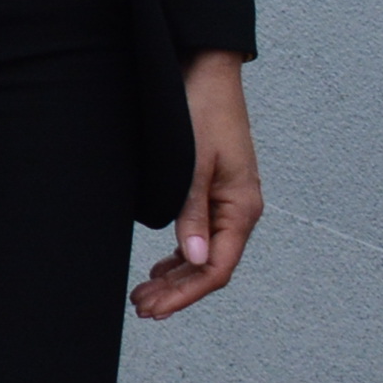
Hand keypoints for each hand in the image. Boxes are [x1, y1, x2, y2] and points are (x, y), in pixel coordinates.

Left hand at [135, 51, 259, 317]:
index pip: (216, 269)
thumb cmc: (201, 112)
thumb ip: (193, 213)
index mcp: (241, 209)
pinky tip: (161, 266)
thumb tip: (196, 260)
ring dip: (175, 277)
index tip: (155, 309)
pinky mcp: (214, 192)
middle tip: (141, 308)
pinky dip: (180, 256)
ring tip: (144, 294)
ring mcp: (228, 202)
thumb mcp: (192, 164)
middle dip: (176, 291)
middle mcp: (239, 211)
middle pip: (209, 267)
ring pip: (203, 254)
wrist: (207, 73)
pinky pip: (201, 235)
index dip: (185, 294)